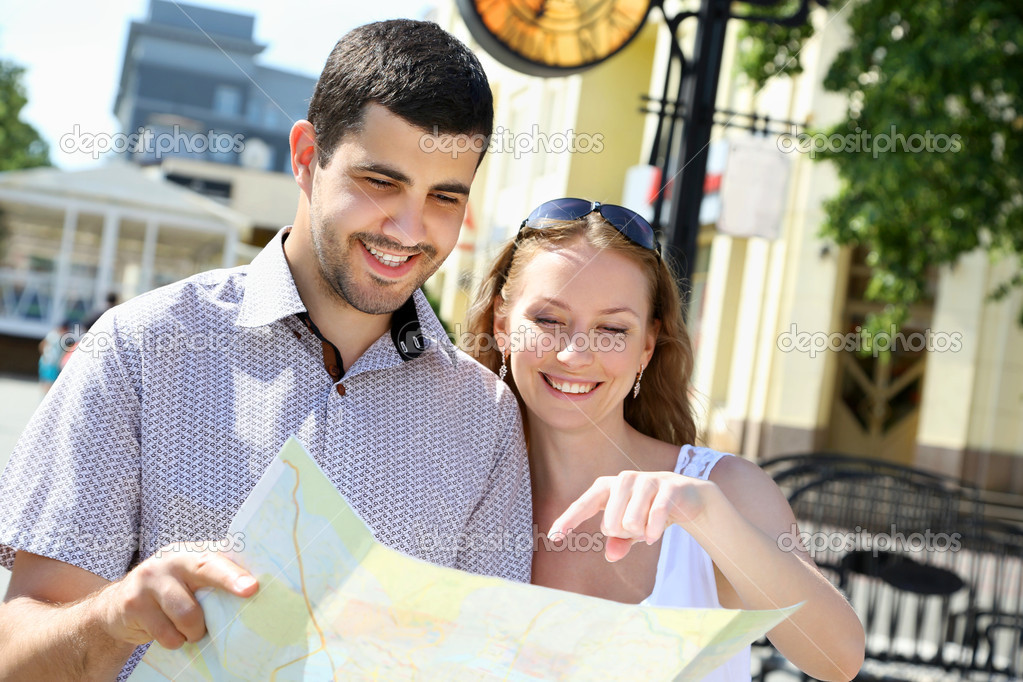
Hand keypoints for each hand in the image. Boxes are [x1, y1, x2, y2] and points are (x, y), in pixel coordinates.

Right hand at [95, 541, 257, 649]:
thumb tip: (253, 593)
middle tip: (249, 592)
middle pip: (205, 569)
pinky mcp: (133, 604)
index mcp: (192, 552)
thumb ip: (215, 578)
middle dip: (229, 580)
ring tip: (192, 631)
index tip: (253, 585)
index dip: (235, 571)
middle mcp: (171, 559)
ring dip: (195, 631)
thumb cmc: (169, 591)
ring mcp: (150, 580)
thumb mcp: (190, 579)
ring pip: (187, 613)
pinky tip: (170, 632)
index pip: (218, 556)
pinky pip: (166, 633)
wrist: (117, 604)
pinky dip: (175, 640)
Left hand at [548, 471, 713, 561]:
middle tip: (636, 528)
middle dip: (623, 535)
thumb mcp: (632, 530)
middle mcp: (623, 480)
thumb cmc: (650, 512)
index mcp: (607, 487)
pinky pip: (655, 517)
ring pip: (631, 522)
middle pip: (610, 524)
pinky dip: (654, 532)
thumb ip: (619, 541)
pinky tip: (654, 536)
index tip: (553, 537)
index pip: (583, 505)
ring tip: (648, 528)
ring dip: (641, 533)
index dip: (568, 521)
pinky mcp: (668, 486)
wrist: (688, 498)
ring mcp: (647, 480)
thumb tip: (611, 555)